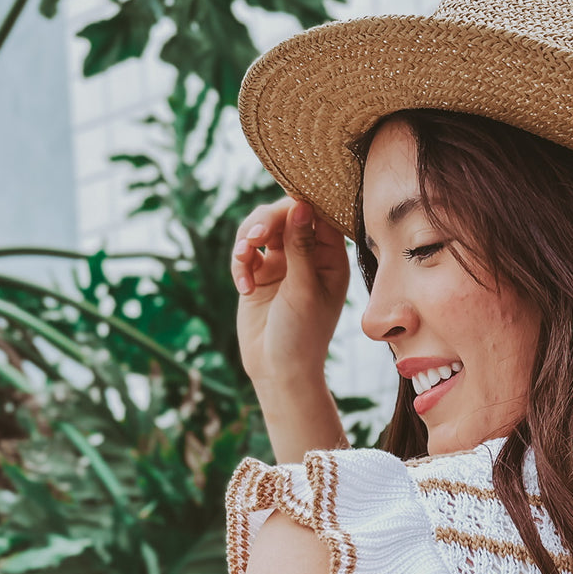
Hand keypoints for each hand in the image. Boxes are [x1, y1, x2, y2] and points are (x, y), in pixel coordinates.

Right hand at [231, 195, 350, 399]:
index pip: (318, 215)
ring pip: (261, 228)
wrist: (278, 371)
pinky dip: (240, 263)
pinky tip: (244, 287)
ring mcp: (283, 264)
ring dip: (248, 239)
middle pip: (285, 215)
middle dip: (266, 221)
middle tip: (255, 237)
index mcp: (332, 259)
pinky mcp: (260, 274)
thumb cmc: (302, 335)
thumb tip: (301, 205)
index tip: (284, 206)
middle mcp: (309, 257)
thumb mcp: (303, 289)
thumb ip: (300, 246)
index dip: (300, 203)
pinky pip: (246, 252)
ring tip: (243, 257)